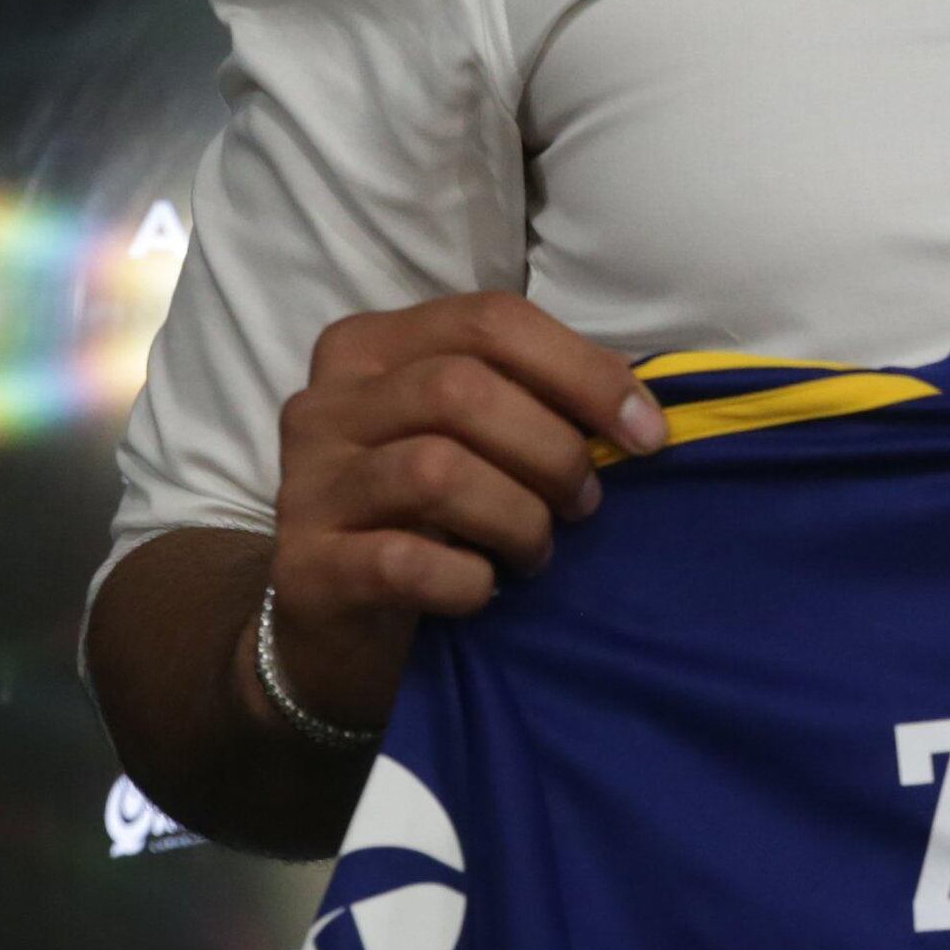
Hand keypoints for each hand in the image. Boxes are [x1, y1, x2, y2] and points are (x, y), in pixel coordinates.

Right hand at [259, 296, 664, 734]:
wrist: (333, 627)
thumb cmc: (424, 517)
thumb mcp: (471, 440)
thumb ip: (530, 401)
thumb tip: (637, 405)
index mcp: (372, 347)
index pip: (490, 321)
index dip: (583, 372)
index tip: (646, 434)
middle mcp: (326, 403)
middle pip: (460, 389)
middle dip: (551, 450)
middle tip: (583, 504)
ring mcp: (305, 485)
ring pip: (435, 469)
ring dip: (516, 517)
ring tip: (536, 551)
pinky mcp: (304, 567)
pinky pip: (404, 561)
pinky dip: (466, 580)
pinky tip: (484, 590)